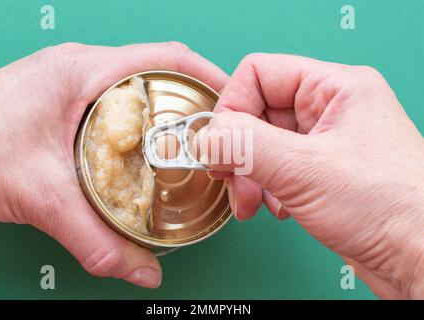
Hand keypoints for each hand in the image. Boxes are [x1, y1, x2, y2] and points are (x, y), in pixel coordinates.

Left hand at [0, 42, 227, 287]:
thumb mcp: (42, 196)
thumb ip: (96, 240)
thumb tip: (140, 268)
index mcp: (83, 72)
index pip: (166, 58)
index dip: (209, 77)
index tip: (234, 103)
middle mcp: (82, 68)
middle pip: (161, 71)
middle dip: (196, 100)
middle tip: (217, 134)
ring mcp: (74, 81)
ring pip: (141, 86)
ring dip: (169, 110)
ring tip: (191, 142)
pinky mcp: (66, 98)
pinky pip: (120, 99)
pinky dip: (144, 120)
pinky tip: (147, 148)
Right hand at [204, 54, 423, 298]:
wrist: (421, 261)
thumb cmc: (393, 209)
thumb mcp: (305, 170)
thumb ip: (247, 145)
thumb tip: (206, 136)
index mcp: (335, 88)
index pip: (259, 74)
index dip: (233, 107)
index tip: (220, 143)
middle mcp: (329, 110)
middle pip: (257, 111)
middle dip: (239, 150)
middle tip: (233, 179)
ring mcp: (324, 143)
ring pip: (262, 144)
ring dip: (250, 174)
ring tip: (255, 201)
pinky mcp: (320, 173)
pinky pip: (275, 169)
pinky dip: (266, 189)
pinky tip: (279, 208)